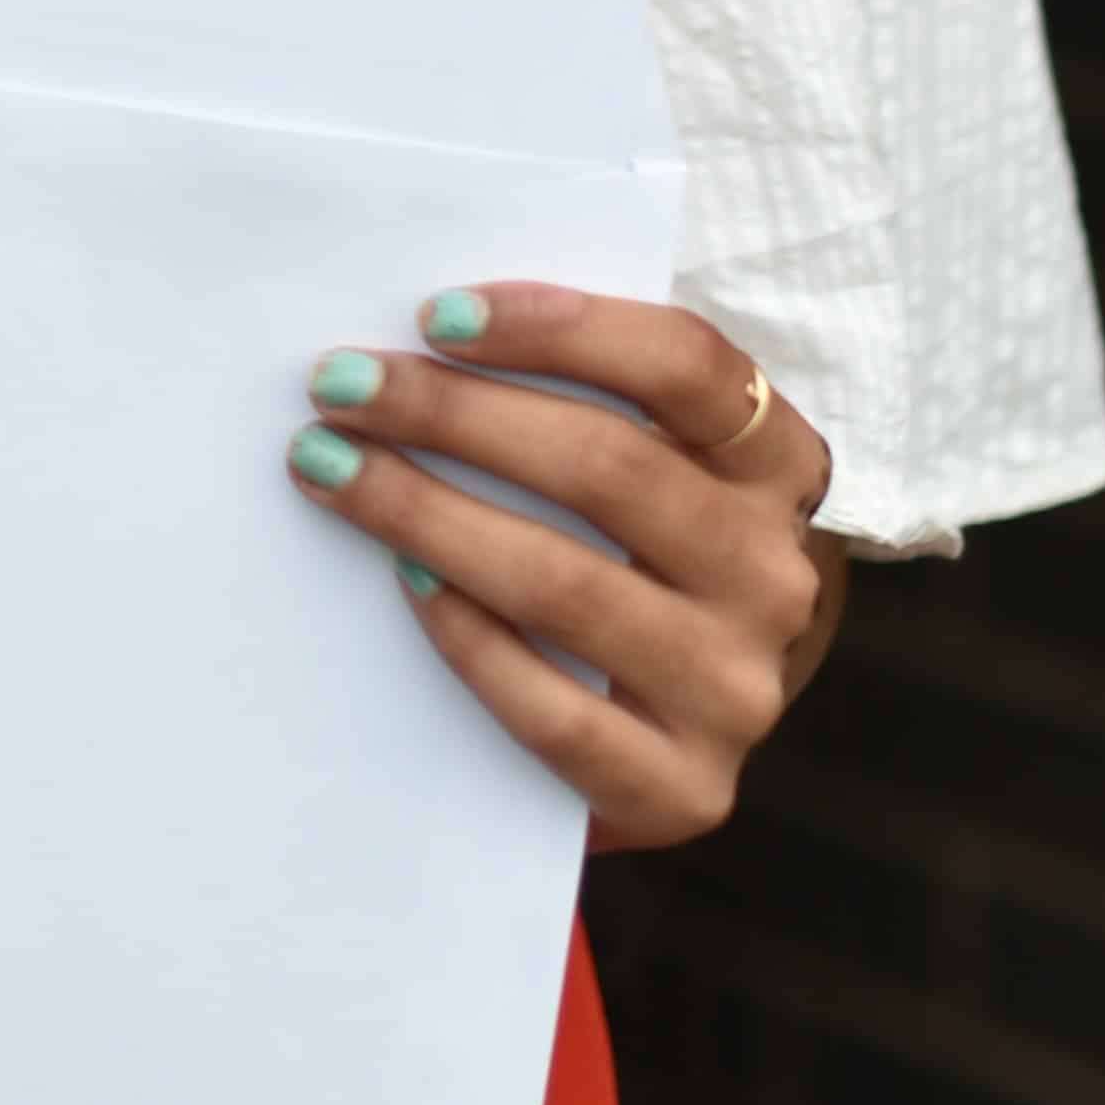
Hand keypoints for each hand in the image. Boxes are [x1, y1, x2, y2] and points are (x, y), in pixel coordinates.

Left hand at [284, 282, 844, 845]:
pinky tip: (400, 579)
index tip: (436, 315)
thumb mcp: (641, 450)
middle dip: (451, 414)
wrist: (677, 714)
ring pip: (567, 585)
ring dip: (426, 515)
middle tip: (339, 386)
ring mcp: (734, 689)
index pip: (686, 365)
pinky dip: (466, 636)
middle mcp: (772, 576)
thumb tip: (417, 340)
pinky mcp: (686, 789)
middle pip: (608, 468)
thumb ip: (569, 390)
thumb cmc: (626, 540)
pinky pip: (555, 709)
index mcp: (775, 465)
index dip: (561, 327)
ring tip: (330, 469)